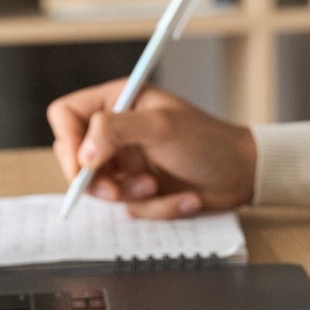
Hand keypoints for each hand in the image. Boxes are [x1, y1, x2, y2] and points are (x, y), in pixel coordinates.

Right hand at [46, 80, 257, 218]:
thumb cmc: (208, 141)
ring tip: (157, 188)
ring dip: (132, 195)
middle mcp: (117, 130)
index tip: (81, 166)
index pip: (67, 115)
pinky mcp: (140, 188)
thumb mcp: (161, 127)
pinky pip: (129, 207)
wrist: (242, 174)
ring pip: (101, 189)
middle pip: (75, 158)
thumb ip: (116, 130)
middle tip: (115, 191)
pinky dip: (155, 208)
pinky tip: (182, 197)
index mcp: (118, 101)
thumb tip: (83, 152)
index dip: (67, 140)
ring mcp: (127, 161)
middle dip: (97, 180)